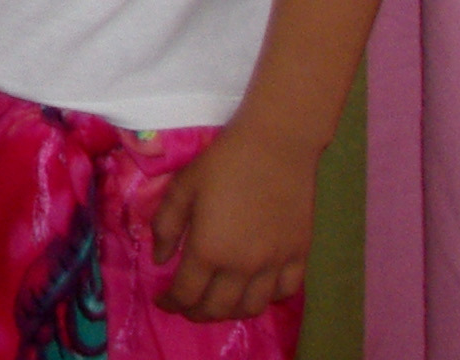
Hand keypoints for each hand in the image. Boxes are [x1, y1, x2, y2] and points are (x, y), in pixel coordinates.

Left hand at [148, 121, 317, 321]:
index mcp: (208, 250)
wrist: (275, 146)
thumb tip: (161, 260)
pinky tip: (255, 289)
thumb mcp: (182, 188)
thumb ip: (165, 226)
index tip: (162, 300)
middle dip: (196, 313)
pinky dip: (267, 299)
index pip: (186, 293)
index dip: (171, 302)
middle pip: (217, 308)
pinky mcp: (299, 256)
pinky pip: (284, 293)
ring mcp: (274, 265)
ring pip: (251, 308)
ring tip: (218, 302)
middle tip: (187, 306)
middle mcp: (242, 266)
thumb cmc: (223, 162)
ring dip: (230, 312)